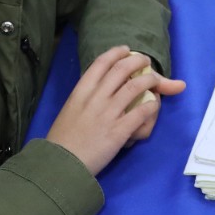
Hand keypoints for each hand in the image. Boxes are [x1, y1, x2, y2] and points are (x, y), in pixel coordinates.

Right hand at [45, 46, 185, 175]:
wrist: (60, 164)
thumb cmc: (62, 140)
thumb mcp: (70, 110)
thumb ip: (85, 98)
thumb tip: (100, 90)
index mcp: (81, 92)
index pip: (101, 63)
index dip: (116, 53)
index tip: (126, 50)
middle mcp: (95, 98)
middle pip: (122, 69)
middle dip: (138, 61)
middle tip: (145, 62)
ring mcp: (108, 113)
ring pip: (136, 87)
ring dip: (151, 80)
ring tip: (155, 81)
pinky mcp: (119, 131)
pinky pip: (142, 112)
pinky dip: (151, 106)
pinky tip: (153, 105)